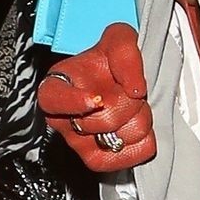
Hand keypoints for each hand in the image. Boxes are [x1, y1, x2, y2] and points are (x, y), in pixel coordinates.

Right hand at [38, 22, 154, 172]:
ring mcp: (79, 143)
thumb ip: (126, 54)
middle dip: (128, 102)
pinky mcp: (98, 160)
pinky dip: (146, 140)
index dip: (75, 102)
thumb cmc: (111, 60)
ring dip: (139, 119)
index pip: (52, 100)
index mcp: (57, 87)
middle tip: (126, 90)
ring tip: (131, 107)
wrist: (121, 78)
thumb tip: (135, 89)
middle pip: (104, 119)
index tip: (96, 98)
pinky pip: (134, 154)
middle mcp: (64, 119)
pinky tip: (135, 124)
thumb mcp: (119, 39)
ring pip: (121, 138)